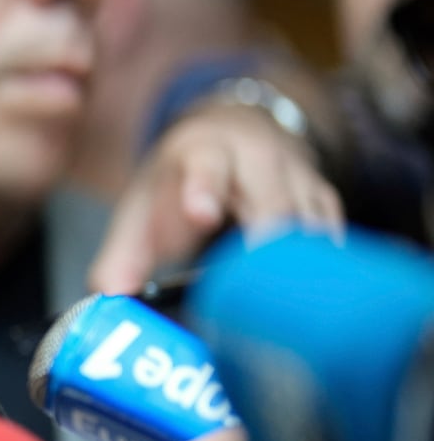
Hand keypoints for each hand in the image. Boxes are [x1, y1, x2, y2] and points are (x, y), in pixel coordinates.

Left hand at [87, 104, 343, 294]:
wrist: (235, 131)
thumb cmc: (184, 180)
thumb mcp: (147, 202)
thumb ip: (124, 251)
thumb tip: (108, 297)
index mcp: (205, 153)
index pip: (207, 165)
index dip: (203, 190)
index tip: (200, 215)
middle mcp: (259, 159)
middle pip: (273, 199)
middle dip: (267, 239)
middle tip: (254, 288)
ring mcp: (298, 179)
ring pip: (310, 221)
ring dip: (299, 264)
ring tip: (283, 310)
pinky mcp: (323, 202)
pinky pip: (330, 235)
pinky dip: (322, 268)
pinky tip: (311, 304)